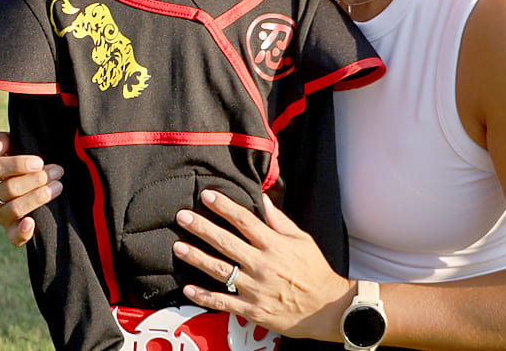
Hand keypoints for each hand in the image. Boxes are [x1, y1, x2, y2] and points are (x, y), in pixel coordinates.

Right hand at [0, 131, 63, 245]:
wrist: (38, 181)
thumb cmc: (26, 160)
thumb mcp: (16, 145)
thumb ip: (3, 140)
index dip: (17, 165)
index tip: (39, 161)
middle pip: (9, 189)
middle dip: (36, 179)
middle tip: (58, 171)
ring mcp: (0, 215)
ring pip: (14, 209)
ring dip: (38, 197)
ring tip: (58, 186)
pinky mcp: (12, 231)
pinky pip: (14, 237)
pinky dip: (22, 232)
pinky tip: (32, 223)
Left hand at [172, 190, 353, 340]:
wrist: (326, 308)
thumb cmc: (315, 271)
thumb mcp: (302, 240)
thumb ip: (279, 220)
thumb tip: (263, 198)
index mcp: (275, 245)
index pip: (245, 220)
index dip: (224, 206)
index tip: (207, 195)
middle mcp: (263, 265)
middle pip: (226, 242)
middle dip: (202, 228)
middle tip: (182, 217)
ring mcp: (255, 289)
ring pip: (220, 271)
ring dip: (197, 258)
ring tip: (178, 247)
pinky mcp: (252, 310)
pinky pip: (223, 301)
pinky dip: (204, 295)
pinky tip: (188, 288)